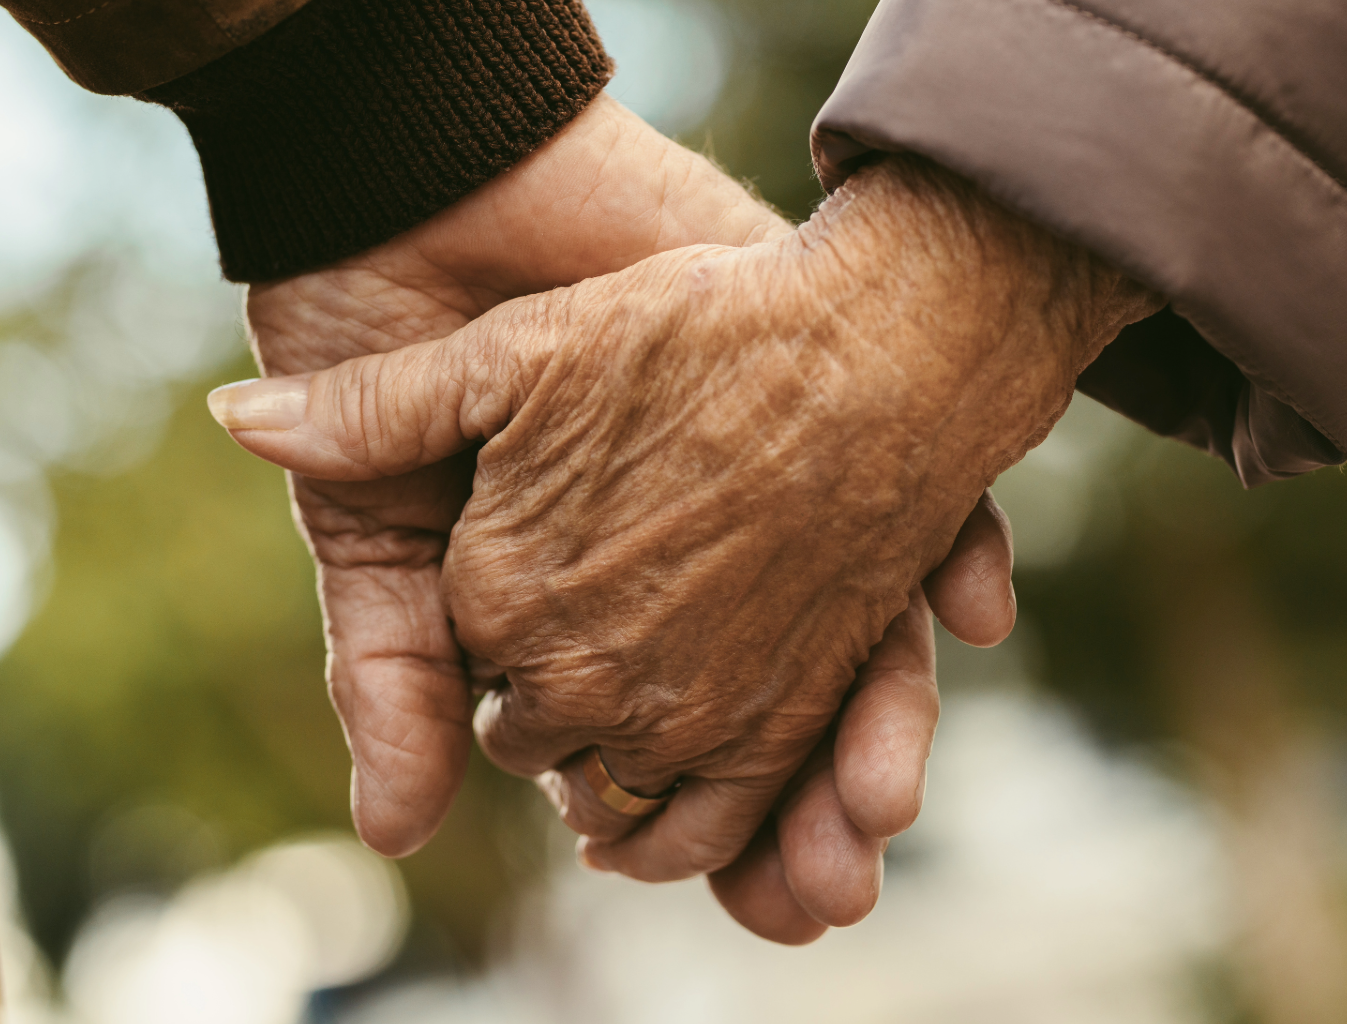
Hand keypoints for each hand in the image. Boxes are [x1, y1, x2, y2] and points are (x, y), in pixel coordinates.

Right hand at [216, 155, 1159, 902]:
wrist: (441, 199)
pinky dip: (954, 555)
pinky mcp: (812, 406)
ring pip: (854, 648)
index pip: (647, 755)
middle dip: (798, 826)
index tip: (715, 889)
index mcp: (587, 615)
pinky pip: (921, 502)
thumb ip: (387, 667)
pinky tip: (972, 605)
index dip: (675, 827)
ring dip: (880, 734)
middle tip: (819, 898)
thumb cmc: (391, 351)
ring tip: (881, 811)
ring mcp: (764, 496)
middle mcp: (691, 570)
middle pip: (768, 730)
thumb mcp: (374, 523)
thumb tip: (390, 835)